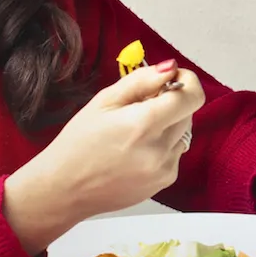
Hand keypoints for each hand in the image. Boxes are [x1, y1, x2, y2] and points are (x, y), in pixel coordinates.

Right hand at [2, 59, 205, 254]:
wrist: (64, 189)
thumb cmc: (78, 143)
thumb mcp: (104, 101)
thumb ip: (142, 80)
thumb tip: (172, 67)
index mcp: (143, 125)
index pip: (191, 96)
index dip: (186, 81)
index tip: (171, 79)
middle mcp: (159, 150)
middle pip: (188, 112)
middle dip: (172, 103)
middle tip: (141, 107)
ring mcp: (164, 169)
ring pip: (183, 132)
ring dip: (168, 125)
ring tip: (135, 132)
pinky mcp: (164, 181)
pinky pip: (175, 152)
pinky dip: (163, 145)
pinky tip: (136, 151)